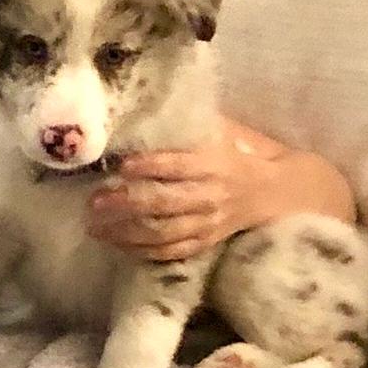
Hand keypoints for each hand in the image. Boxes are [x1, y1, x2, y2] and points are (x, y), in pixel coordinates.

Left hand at [88, 135, 265, 261]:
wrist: (273, 191)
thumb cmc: (237, 154)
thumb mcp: (222, 133)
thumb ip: (188, 128)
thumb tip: (142, 114)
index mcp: (215, 164)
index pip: (179, 167)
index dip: (150, 166)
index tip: (121, 166)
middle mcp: (211, 196)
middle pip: (165, 204)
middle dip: (126, 204)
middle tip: (94, 202)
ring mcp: (208, 223)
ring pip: (163, 234)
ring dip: (126, 233)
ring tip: (95, 228)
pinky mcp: (205, 242)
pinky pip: (171, 252)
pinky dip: (142, 251)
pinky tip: (117, 244)